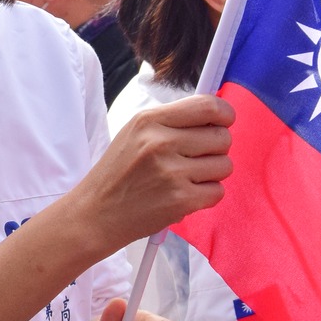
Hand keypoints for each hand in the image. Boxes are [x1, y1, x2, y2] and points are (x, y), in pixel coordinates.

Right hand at [65, 95, 232, 252]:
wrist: (96, 213)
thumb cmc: (118, 173)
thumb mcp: (135, 133)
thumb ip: (172, 122)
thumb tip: (216, 115)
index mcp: (150, 121)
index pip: (207, 106)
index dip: (224, 113)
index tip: (224, 121)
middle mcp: (161, 143)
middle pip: (222, 137)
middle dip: (216, 148)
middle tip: (195, 158)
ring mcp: (172, 173)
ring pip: (224, 165)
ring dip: (212, 174)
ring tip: (186, 178)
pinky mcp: (180, 200)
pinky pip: (218, 192)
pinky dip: (205, 195)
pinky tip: (184, 195)